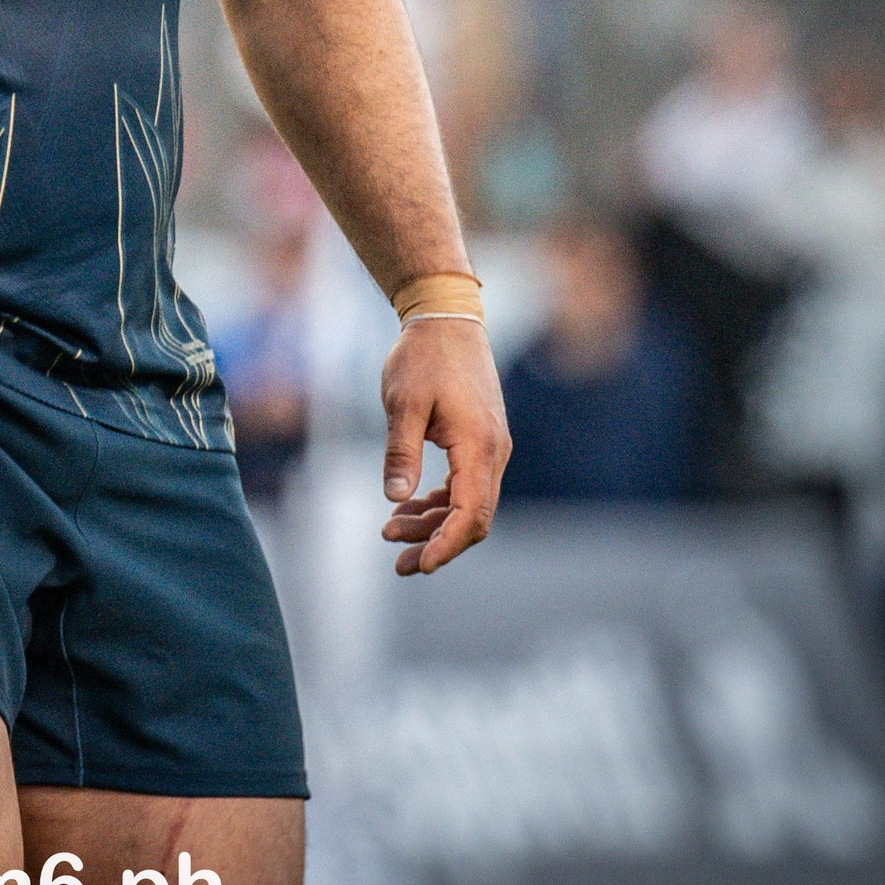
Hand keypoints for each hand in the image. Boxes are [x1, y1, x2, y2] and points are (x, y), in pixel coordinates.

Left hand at [379, 318, 509, 575]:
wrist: (446, 319)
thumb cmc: (423, 357)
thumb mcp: (402, 403)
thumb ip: (400, 451)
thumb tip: (396, 499)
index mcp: (478, 445)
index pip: (470, 513)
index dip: (446, 544)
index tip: (420, 565)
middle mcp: (493, 451)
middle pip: (473, 517)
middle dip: (436, 543)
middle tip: (397, 560)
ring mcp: (490, 447)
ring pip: (469, 503)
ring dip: (434, 523)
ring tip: (391, 532)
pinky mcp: (480, 440)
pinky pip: (466, 485)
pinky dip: (440, 502)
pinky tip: (410, 508)